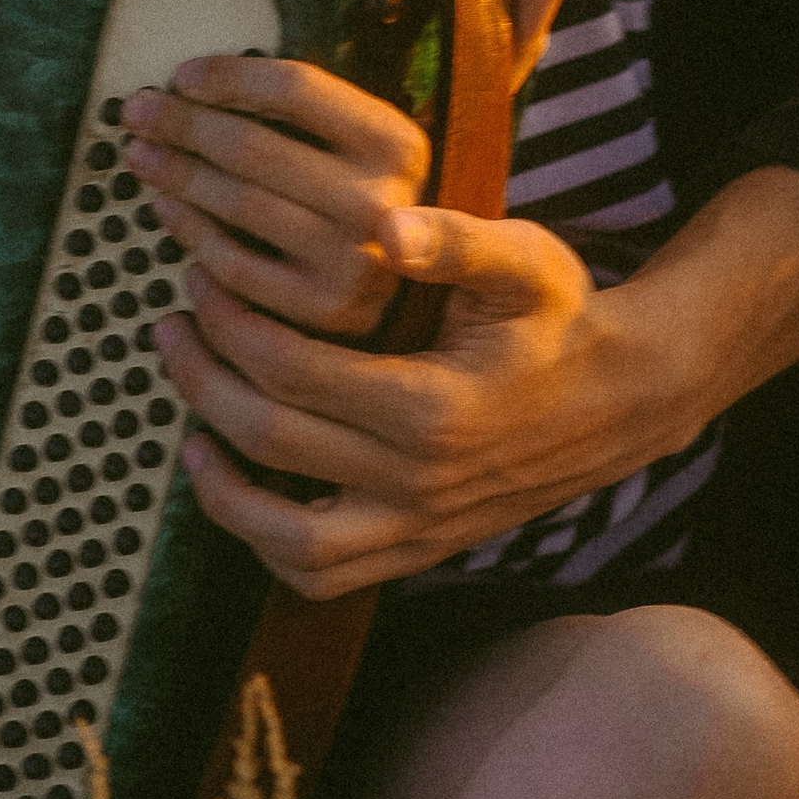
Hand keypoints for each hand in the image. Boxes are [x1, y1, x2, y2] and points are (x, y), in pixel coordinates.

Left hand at [119, 0, 567, 343]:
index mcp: (407, 144)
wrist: (491, 341)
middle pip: (247, 147)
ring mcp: (346, 269)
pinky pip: (228, 270)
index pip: (294, 88)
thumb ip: (508, 48)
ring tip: (139, 155)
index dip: (228, 75)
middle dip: (179, 123)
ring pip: (228, 207)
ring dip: (170, 175)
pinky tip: (168, 216)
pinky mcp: (318, 323)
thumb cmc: (461, 216)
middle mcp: (380, 205)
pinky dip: (187, 238)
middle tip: (136, 110)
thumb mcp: (488, 137)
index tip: (185, 73)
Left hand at [153, 162, 798, 603]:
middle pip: (269, 440)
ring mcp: (418, 528)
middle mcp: (419, 482)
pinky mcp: (419, 551)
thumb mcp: (524, 259)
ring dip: (219, 487)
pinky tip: (242, 482)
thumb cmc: (564, 315)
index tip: (202, 281)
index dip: (229, 323)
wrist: (626, 399)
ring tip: (188, 421)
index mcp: (433, 406)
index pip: (290, 370)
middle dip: (202, 379)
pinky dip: (268, 544)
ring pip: (288, 540)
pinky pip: (323, 574)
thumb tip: (383, 223)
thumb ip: (454, 239)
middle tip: (173, 327)